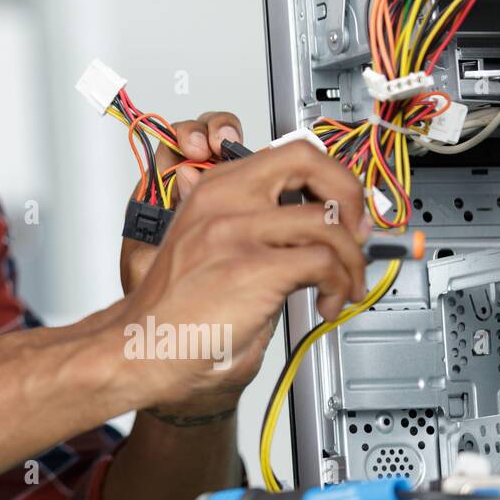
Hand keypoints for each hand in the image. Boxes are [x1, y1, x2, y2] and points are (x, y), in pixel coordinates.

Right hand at [108, 141, 370, 416]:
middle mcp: (223, 200)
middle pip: (311, 163)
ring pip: (330, 222)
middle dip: (352, 197)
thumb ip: (255, 224)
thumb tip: (321, 222)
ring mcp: (235, 231)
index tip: (343, 209)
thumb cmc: (176, 308)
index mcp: (213, 189)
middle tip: (358, 234)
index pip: (288, 152)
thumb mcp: (210, 246)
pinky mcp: (251, 268)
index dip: (329, 177)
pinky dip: (340, 287)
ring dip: (352, 262)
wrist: (141, 347)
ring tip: (343, 288)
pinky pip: (325, 263)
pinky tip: (326, 305)